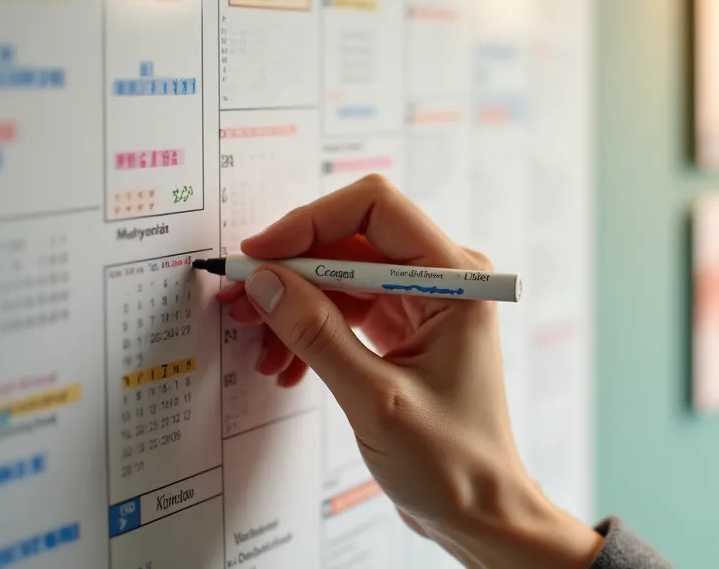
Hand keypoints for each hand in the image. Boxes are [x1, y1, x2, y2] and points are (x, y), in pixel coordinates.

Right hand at [215, 174, 602, 568]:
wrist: (480, 510)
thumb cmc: (453, 462)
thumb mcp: (376, 399)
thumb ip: (318, 334)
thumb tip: (266, 281)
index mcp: (455, 279)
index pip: (375, 208)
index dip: (310, 222)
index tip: (260, 253)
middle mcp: (442, 279)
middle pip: (351, 239)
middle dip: (291, 268)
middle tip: (238, 298)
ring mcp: (421, 304)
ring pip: (340, 276)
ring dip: (293, 305)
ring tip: (258, 346)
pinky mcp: (403, 329)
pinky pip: (344, 310)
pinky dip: (310, 331)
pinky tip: (286, 365)